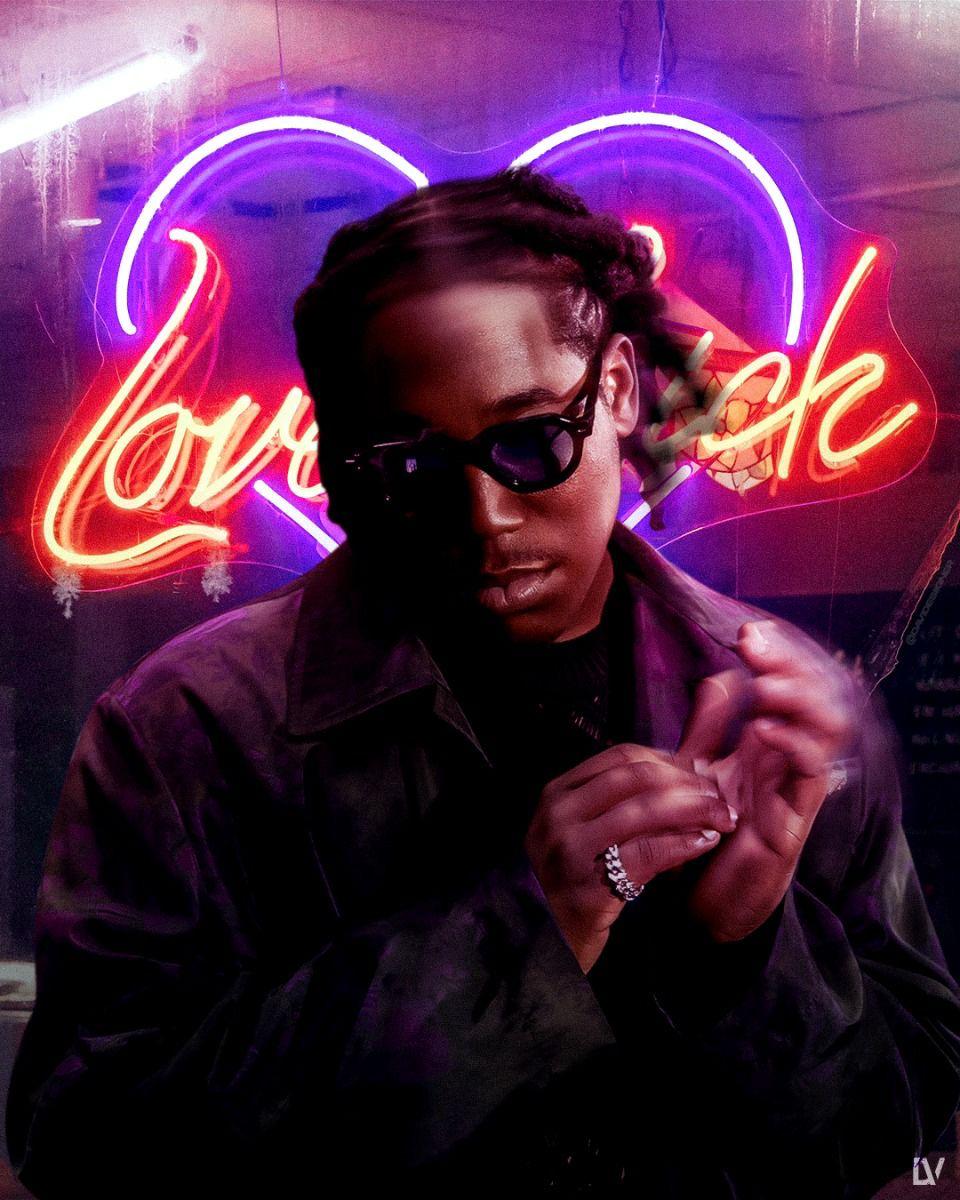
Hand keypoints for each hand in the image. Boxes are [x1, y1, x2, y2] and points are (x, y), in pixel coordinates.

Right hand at [524, 744, 738, 972]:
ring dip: (693, 809)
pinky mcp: (589, 884)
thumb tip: (683, 774)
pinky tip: (705, 842)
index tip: (698, 774)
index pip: (621, 756)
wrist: (547, 938)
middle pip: (636, 778)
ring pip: (645, 810)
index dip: (667, 761)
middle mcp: (559, 814)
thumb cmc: (574, 880)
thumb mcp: (583, 830)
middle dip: (686, 782)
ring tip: (722, 817)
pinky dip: (683, 843)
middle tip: (719, 795)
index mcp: (559, 792)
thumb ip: (619, 803)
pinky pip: (649, 853)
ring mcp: (570, 848)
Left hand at [677, 619, 854, 943]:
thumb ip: (710, 727)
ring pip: (826, 728)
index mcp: (770, 741)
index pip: (791, 684)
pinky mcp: (794, 819)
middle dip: (790, 663)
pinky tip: (764, 729)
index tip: (750, 631)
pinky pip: (811, 775)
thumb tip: (718, 675)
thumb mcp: (700, 771)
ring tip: (766, 682)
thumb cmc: (708, 834)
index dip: (778, 654)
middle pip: (817, 695)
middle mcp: (790, 759)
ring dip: (799, 697)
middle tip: (757, 643)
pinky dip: (793, 745)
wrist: (709, 902)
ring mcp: (796, 787)